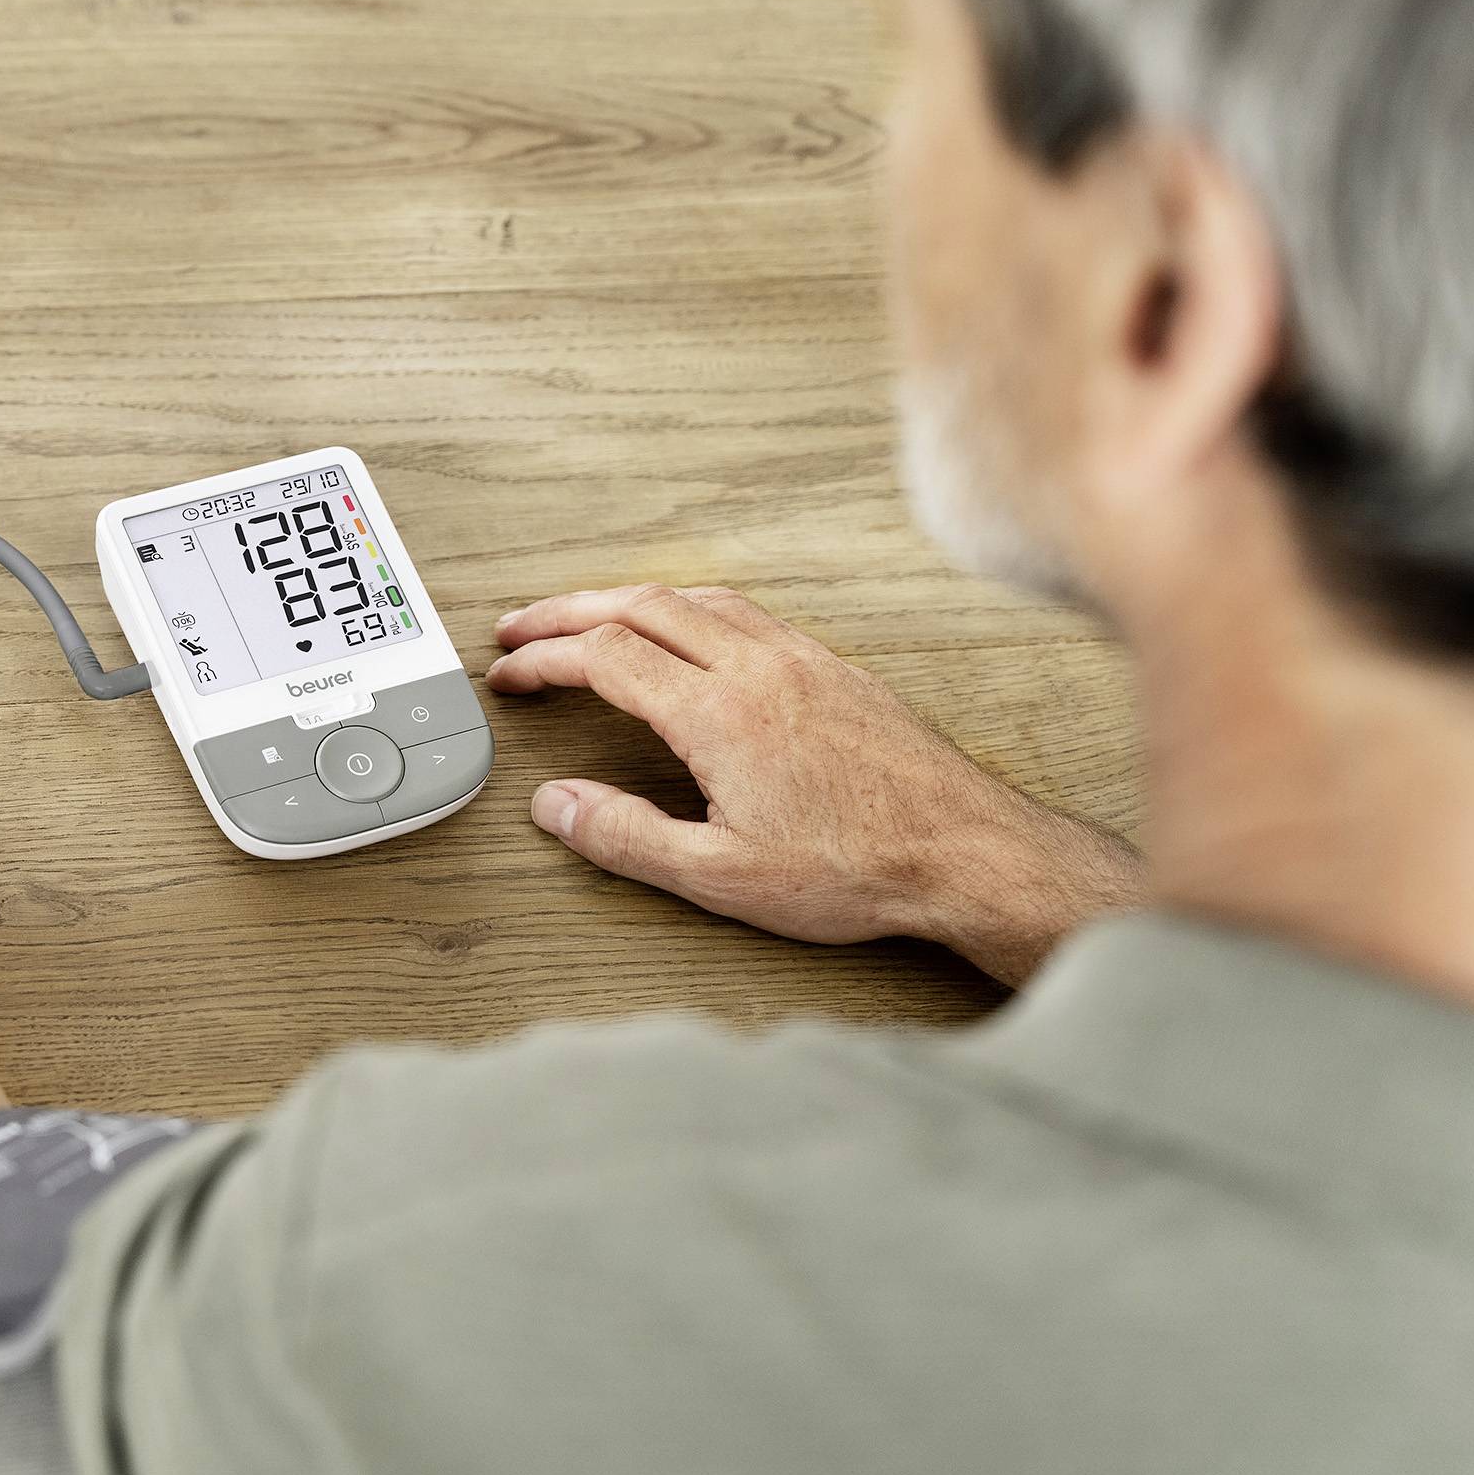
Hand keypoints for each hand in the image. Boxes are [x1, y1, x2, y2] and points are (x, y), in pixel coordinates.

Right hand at [487, 585, 1145, 982]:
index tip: (510, 674)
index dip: (543, 659)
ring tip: (590, 619)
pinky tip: (688, 631)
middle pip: (639, 605)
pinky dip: (687, 606)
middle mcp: (757, 668)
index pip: (604, 657)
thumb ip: (628, 837)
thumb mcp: (722, 877)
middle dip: (568, 610)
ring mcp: (800, 659)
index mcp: (718, 713)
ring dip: (627, 599)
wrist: (964, 851)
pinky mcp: (834, 667)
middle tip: (522, 628)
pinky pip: (743, 610)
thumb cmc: (859, 869)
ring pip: (694, 597)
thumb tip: (558, 805)